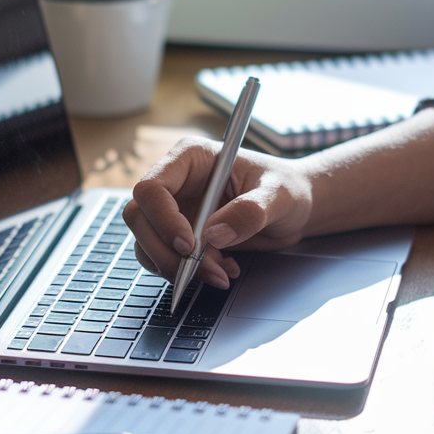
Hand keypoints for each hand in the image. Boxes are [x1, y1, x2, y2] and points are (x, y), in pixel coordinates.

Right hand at [122, 137, 312, 287]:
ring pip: (147, 244)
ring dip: (178, 268)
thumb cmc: (287, 189)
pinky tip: (222, 269)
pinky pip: (165, 260)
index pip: (151, 188)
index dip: (162, 219)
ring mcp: (173, 211)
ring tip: (222, 272)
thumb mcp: (279, 196)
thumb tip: (214, 234)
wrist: (294, 210)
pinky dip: (188, 274)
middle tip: (204, 270)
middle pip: (140, 219)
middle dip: (167, 252)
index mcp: (190, 159)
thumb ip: (250, 212)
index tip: (189, 245)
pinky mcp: (179, 236)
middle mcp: (175, 184)